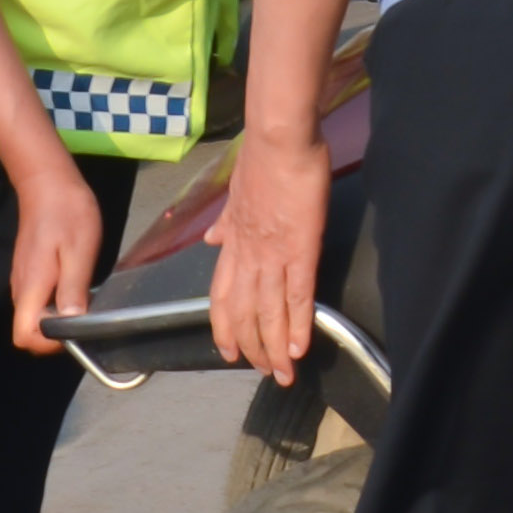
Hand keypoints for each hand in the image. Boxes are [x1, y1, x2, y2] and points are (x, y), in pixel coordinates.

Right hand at [2, 142, 101, 358]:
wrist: (47, 182)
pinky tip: (77, 285)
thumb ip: (73, 289)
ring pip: (34, 315)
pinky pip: (39, 299)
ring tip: (84, 300)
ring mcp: (23, 279)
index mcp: (32, 287)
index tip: (75, 333)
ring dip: (57, 318)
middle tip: (86, 316)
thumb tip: (72, 324)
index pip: (24, 336)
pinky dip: (55, 302)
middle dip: (55, 334)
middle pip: (28, 330)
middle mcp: (21, 289)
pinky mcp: (29, 271)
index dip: (47, 344)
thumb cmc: (67, 212)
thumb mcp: (79, 251)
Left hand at [207, 124, 331, 385]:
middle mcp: (247, 255)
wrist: (278, 138)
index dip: (225, 328)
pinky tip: (300, 346)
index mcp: (233, 242)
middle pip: (245, 313)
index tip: (230, 353)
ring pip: (268, 312)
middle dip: (253, 348)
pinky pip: (297, 294)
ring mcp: (273, 253)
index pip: (223, 296)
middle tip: (266, 373)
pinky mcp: (300, 247)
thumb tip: (212, 238)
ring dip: (274, 347)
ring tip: (284, 373)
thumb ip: (225, 222)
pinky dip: (297, 324)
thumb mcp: (236, 194)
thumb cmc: (263, 159)